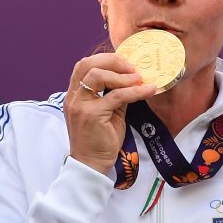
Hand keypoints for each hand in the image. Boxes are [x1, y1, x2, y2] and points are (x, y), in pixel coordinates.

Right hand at [64, 53, 155, 173]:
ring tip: (140, 78)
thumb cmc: (100, 139)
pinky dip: (135, 91)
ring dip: (122, 75)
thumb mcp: (108, 111)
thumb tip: (133, 79)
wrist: (92, 164)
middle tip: (133, 67)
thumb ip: (116, 94)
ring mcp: (80, 105)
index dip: (106, 59)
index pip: (84, 65)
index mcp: (75, 94)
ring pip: (98, 76)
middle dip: (112, 61)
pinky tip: (149, 90)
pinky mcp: (92, 115)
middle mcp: (74, 97)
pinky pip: (116, 96)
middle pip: (87, 65)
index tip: (126, 63)